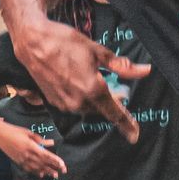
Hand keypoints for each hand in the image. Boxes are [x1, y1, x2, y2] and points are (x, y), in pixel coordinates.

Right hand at [0, 121, 64, 177]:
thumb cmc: (14, 131)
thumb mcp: (29, 133)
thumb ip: (40, 140)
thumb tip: (51, 143)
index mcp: (30, 146)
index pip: (46, 155)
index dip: (55, 160)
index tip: (62, 164)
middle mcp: (27, 155)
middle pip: (43, 163)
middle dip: (54, 168)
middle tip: (63, 171)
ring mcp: (22, 160)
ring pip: (37, 168)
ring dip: (47, 172)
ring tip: (55, 175)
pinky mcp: (18, 162)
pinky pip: (29, 169)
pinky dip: (36, 172)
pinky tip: (42, 174)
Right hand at [14, 18, 146, 142]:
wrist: (33, 43)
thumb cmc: (65, 43)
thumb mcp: (97, 51)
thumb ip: (122, 66)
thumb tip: (145, 71)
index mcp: (93, 90)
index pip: (115, 113)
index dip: (127, 125)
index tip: (135, 136)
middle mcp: (79, 102)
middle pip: (102, 109)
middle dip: (111, 101)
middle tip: (116, 87)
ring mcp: (65, 104)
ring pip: (89, 108)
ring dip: (95, 99)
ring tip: (91, 79)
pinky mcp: (54, 102)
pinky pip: (75, 105)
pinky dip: (81, 97)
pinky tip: (76, 80)